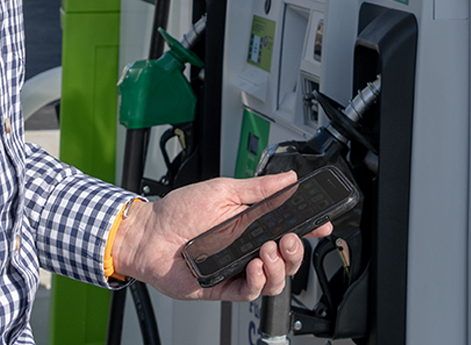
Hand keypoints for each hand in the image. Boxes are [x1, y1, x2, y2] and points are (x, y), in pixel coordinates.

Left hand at [110, 172, 332, 301]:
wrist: (149, 234)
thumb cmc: (179, 211)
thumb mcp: (224, 190)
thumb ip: (258, 188)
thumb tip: (287, 178)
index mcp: (252, 223)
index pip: (288, 228)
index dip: (308, 229)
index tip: (321, 225)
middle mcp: (248, 247)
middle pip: (287, 258)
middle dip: (296, 251)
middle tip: (289, 239)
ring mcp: (237, 269)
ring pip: (274, 280)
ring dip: (279, 267)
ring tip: (268, 252)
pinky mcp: (223, 287)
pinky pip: (249, 293)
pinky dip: (258, 282)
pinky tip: (255, 267)